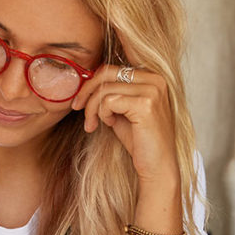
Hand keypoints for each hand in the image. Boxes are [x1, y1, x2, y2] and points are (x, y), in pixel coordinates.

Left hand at [73, 63, 178, 187]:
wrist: (157, 165)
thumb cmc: (139, 140)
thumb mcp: (122, 110)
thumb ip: (111, 93)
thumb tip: (87, 81)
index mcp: (152, 77)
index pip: (112, 68)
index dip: (91, 83)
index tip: (81, 100)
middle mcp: (155, 79)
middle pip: (106, 73)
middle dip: (86, 91)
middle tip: (77, 108)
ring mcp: (152, 91)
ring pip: (105, 89)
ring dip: (92, 108)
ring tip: (94, 124)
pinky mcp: (146, 105)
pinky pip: (108, 101)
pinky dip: (102, 114)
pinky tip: (110, 125)